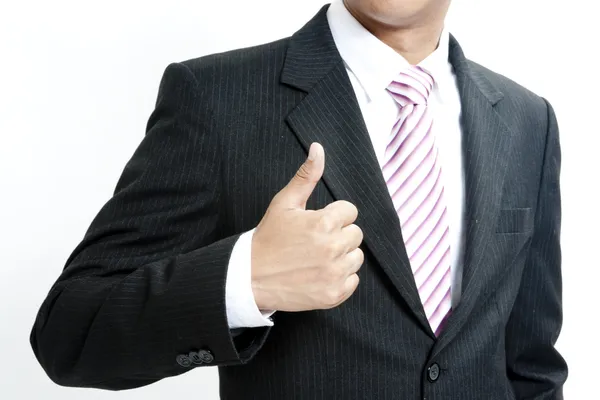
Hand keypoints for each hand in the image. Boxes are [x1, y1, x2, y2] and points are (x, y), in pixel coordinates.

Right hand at [251, 143, 363, 311]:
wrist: (250, 278)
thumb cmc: (268, 238)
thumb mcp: (284, 203)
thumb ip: (306, 176)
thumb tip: (319, 148)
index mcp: (323, 223)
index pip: (350, 212)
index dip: (333, 216)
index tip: (315, 224)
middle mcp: (332, 248)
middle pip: (355, 234)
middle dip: (338, 234)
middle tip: (314, 242)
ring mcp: (334, 273)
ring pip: (356, 257)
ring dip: (341, 257)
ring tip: (316, 258)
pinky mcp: (334, 295)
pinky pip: (353, 281)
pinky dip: (340, 278)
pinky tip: (319, 274)